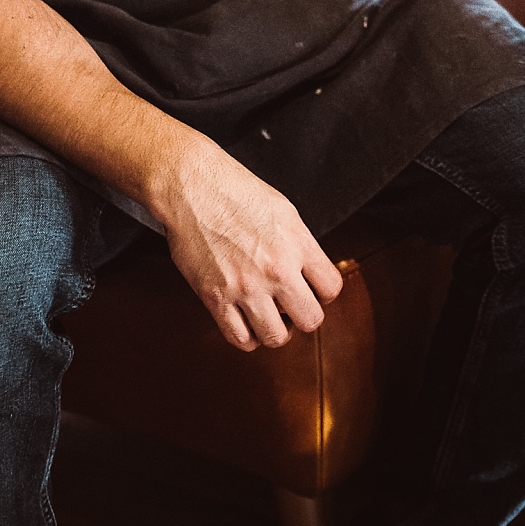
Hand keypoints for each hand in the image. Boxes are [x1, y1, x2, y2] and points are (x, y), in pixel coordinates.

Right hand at [156, 134, 343, 351]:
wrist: (192, 187)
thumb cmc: (235, 191)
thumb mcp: (283, 211)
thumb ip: (300, 245)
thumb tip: (309, 273)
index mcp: (296, 243)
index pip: (332, 288)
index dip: (323, 292)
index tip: (311, 288)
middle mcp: (275, 268)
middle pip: (311, 319)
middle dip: (304, 316)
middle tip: (292, 307)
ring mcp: (245, 286)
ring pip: (276, 338)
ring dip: (276, 331)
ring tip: (269, 316)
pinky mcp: (216, 297)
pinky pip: (240, 338)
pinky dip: (248, 337)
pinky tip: (246, 321)